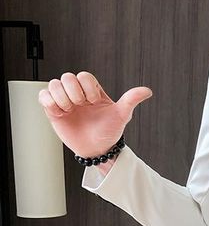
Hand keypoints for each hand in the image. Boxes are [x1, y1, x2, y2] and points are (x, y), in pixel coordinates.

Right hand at [38, 71, 152, 157]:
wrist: (97, 149)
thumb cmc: (109, 132)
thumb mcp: (122, 115)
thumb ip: (131, 100)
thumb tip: (147, 91)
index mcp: (92, 91)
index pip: (84, 76)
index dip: (87, 87)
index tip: (93, 102)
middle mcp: (78, 93)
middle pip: (67, 77)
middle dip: (74, 91)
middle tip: (81, 106)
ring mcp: (65, 101)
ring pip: (54, 84)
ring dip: (61, 96)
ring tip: (69, 110)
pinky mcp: (53, 110)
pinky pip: (43, 96)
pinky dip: (49, 101)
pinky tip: (60, 112)